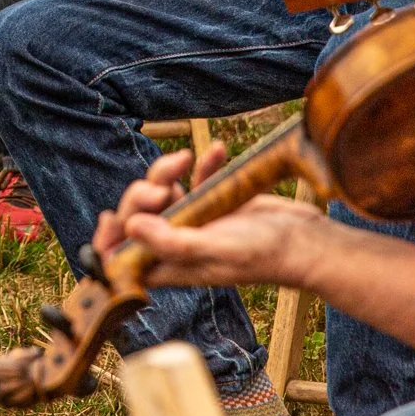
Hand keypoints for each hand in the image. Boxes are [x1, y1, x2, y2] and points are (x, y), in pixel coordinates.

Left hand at [89, 145, 325, 290]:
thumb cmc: (263, 254)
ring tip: (184, 159)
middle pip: (139, 216)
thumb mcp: (214, 250)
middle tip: (161, 189)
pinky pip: (195, 178)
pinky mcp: (214, 202)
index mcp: (170, 265)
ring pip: (161, 192)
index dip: (109, 240)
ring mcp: (195, 221)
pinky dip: (201, 163)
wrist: (305, 241)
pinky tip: (217, 150)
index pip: (124, 257)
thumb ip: (171, 242)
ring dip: (165, 172)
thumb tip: (131, 227)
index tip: (110, 217)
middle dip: (142, 195)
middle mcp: (177, 244)